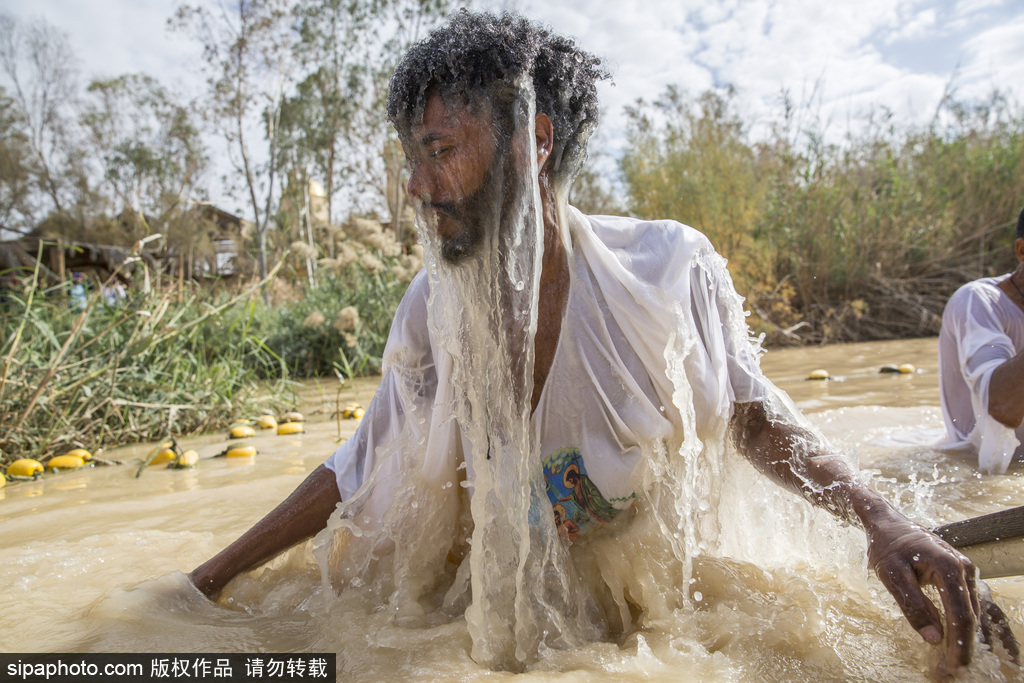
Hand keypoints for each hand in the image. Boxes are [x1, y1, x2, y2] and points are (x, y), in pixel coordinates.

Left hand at [866, 513, 1017, 673]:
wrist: (889, 524)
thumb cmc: (888, 547)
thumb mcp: (892, 575)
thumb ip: (913, 606)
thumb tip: (934, 639)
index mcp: (950, 567)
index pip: (961, 615)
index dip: (960, 644)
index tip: (955, 667)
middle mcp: (966, 570)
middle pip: (971, 617)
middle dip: (964, 648)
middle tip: (953, 674)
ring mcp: (968, 573)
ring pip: (979, 614)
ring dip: (975, 642)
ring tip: (965, 667)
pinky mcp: (964, 578)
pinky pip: (979, 607)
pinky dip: (985, 629)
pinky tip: (999, 650)